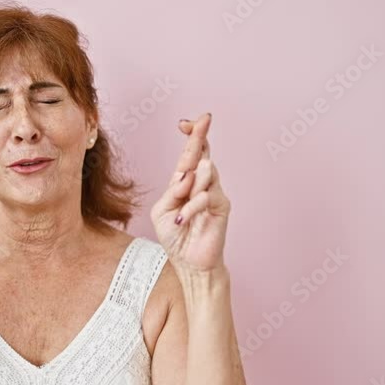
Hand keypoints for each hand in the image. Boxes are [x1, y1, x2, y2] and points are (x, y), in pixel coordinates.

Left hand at [150, 113, 230, 274]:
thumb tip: (187, 175)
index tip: (184, 123)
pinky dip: (190, 207)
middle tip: (203, 120)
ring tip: (182, 194)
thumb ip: (172, 192)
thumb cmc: (176, 238)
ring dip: (191, 181)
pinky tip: (181, 220)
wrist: (190, 264)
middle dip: (200, 136)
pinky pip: (206, 197)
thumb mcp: (162, 213)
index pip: (189, 155)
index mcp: (185, 183)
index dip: (190, 136)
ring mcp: (214, 194)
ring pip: (206, 171)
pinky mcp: (221, 207)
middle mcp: (202, 184)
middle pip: (203, 153)